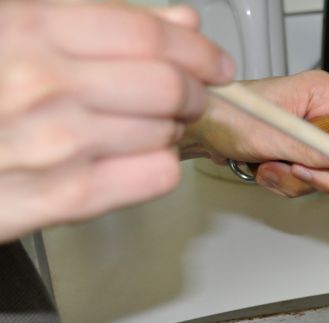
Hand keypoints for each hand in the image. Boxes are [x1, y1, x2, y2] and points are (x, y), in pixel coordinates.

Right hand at [0, 1, 233, 243]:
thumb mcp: (10, 29)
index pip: (149, 35)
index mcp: (27, 29)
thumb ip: (95, 21)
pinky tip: (134, 158)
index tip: (213, 61)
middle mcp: (42, 87)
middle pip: (168, 87)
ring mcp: (52, 148)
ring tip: (142, 127)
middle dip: (193, 92)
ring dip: (168, 130)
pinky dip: (158, 166)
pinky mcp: (55, 201)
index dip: (197, 48)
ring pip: (163, 133)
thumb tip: (178, 20)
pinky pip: (151, 178)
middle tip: (192, 96)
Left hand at [181, 71, 328, 196]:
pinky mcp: (300, 154)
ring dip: (300, 181)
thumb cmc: (228, 115)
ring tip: (271, 168)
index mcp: (325, 94)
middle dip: (325, 173)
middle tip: (300, 172)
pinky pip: (310, 181)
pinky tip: (267, 171)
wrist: (199, 129)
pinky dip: (288, 184)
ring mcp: (313, 136)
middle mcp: (324, 113)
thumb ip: (315, 150)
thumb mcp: (275, 136)